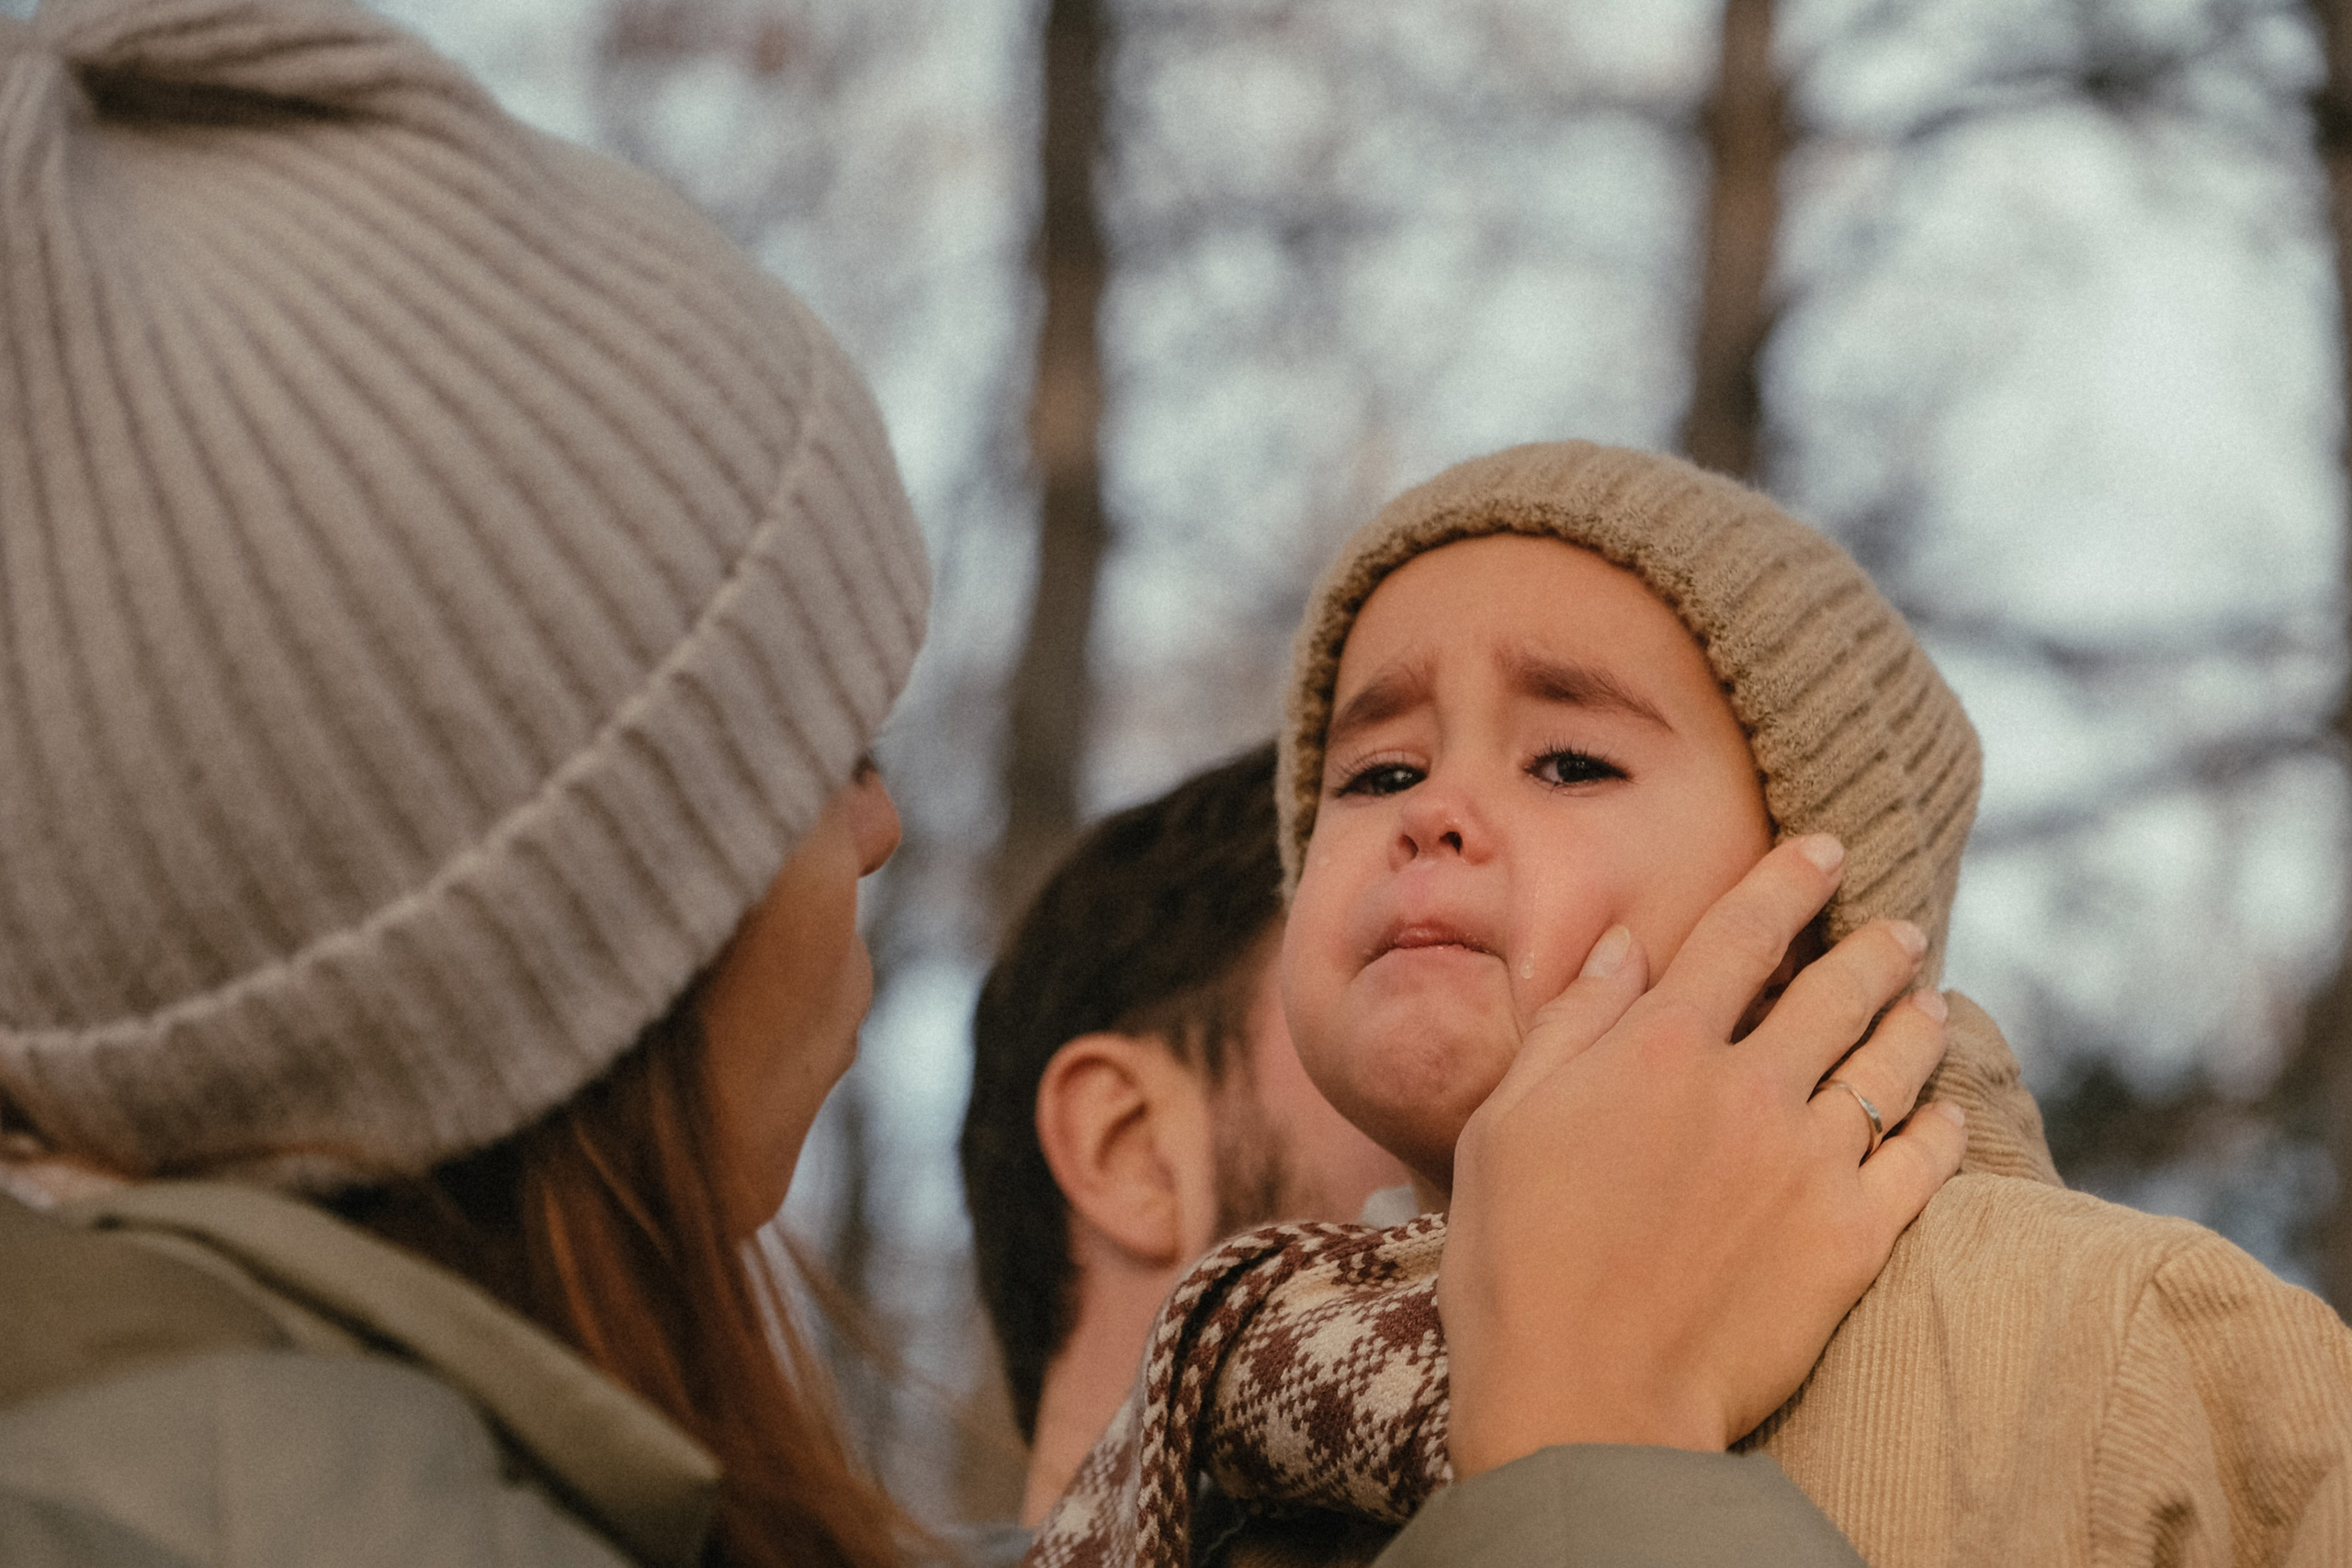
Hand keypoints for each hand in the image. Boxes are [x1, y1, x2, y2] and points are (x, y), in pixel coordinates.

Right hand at [1439, 835, 1967, 1475]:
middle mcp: (1748, 1086)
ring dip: (1917, 1022)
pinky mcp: (1852, 1238)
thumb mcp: (1506, 1122)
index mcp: (1658, 1047)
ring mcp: (1810, 1161)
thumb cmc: (1516, 1262)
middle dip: (1875, 947)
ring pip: (1892, 1062)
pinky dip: (1940, 1125)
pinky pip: (1923, 1161)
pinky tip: (1943, 1113)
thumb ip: (1571, 1025)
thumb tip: (1622, 949)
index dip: (1787, 881)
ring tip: (1930, 1004)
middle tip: (1900, 929)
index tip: (1822, 849)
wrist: (1585, 1396)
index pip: (1740, 934)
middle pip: (1836, 989)